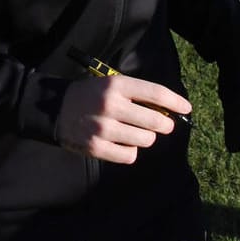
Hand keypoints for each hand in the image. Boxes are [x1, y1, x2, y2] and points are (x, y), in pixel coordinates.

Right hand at [55, 74, 189, 163]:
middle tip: (161, 125)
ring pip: (146, 140)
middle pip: (156, 121)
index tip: (186, 109)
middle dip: (164, 125)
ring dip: (146, 138)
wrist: (53, 108)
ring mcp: (103, 128)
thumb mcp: (110, 85)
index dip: (176, 102)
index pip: (156, 94)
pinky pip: (129, 155)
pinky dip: (130, 151)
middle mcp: (111, 106)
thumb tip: (168, 112)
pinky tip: (121, 144)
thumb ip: (137, 95)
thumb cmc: (90, 95)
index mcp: (116, 85)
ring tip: (135, 133)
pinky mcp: (96, 147)